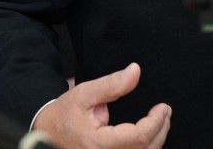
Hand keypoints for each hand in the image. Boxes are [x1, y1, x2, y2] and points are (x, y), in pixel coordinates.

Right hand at [33, 62, 170, 147]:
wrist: (46, 135)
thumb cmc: (64, 116)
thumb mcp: (85, 94)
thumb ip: (112, 84)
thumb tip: (135, 71)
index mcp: (98, 144)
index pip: (138, 137)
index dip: (156, 122)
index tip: (163, 107)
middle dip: (161, 130)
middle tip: (166, 112)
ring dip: (156, 140)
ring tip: (161, 121)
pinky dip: (145, 147)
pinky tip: (150, 136)